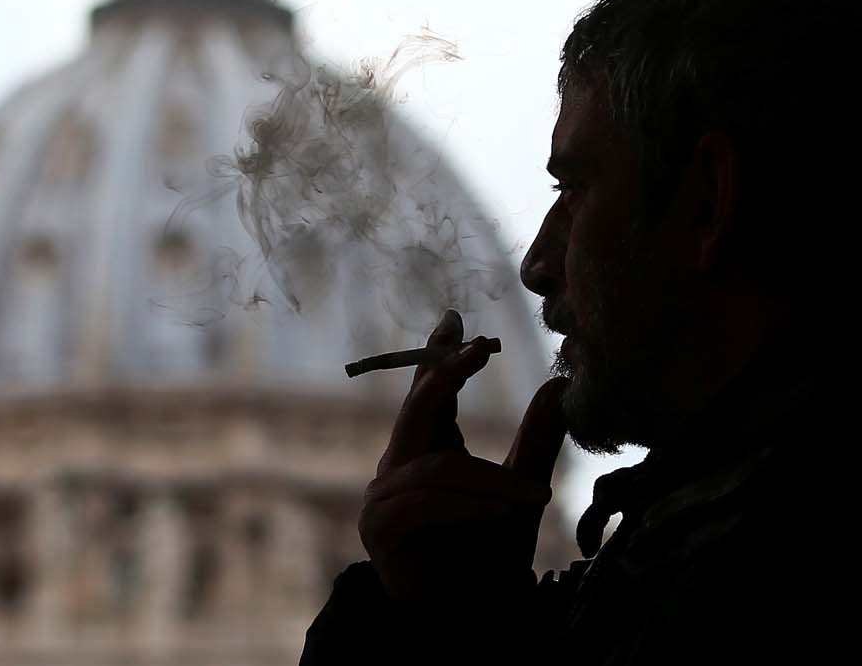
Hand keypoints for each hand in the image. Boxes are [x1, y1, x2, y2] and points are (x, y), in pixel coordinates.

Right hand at [357, 310, 568, 602]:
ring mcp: (383, 496)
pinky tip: (501, 510)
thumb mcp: (522, 491)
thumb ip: (535, 441)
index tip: (456, 319)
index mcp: (424, 452)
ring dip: (488, 480)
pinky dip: (467, 504)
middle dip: (447, 375)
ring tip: (531, 496)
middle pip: (417, 410)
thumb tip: (556, 385)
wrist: (472, 619)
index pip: (428, 394)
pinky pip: (426, 501)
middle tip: (479, 350)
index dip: (439, 357)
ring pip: (436, 466)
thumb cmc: (491, 558)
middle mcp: (398, 467)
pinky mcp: (382, 526)